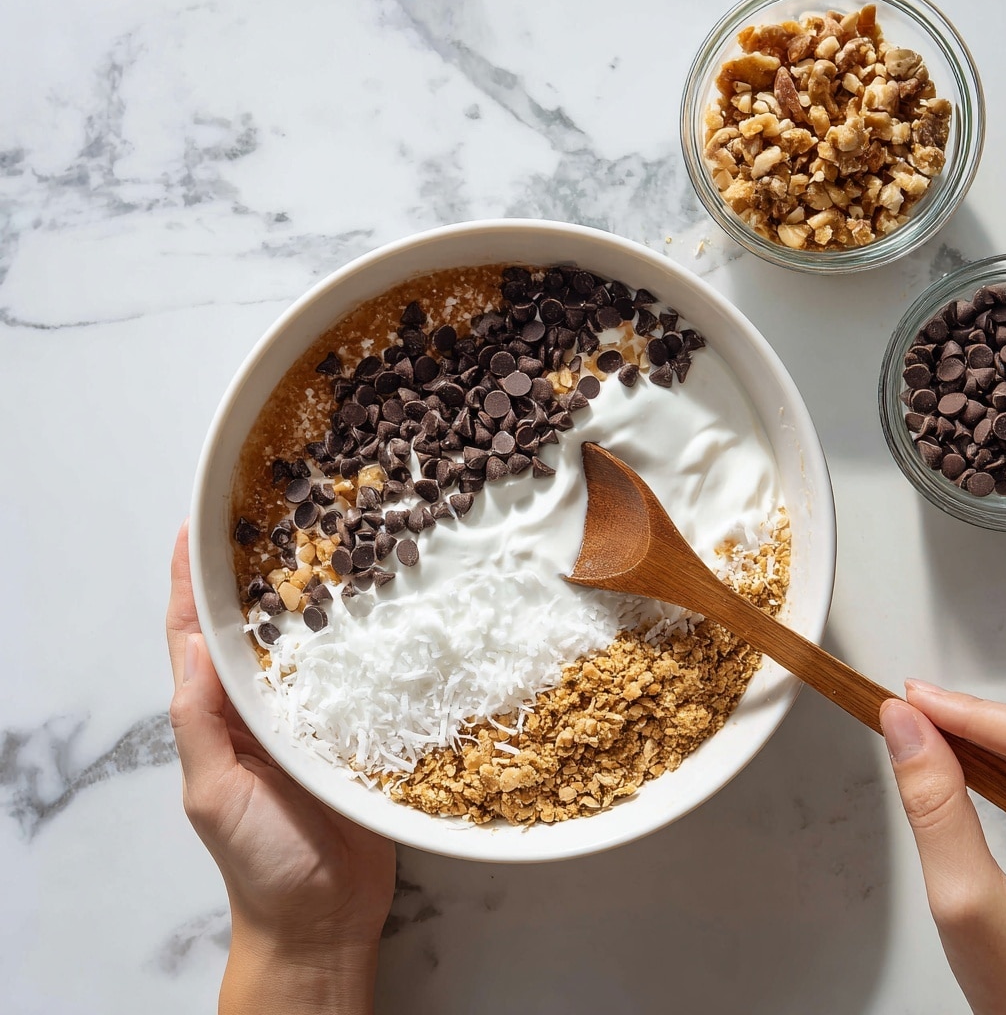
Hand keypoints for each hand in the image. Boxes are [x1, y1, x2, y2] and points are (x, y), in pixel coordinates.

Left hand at [166, 523, 395, 1013]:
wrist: (324, 919)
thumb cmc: (261, 861)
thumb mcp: (214, 791)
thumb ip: (200, 720)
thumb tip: (192, 645)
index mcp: (222, 713)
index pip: (197, 635)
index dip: (192, 581)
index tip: (200, 526)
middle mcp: (266, 704)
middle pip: (258, 625)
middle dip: (261, 571)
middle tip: (284, 512)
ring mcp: (315, 714)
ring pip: (312, 641)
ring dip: (317, 594)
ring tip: (337, 540)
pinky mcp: (361, 728)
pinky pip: (361, 674)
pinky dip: (367, 637)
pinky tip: (388, 604)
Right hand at [880, 682, 1005, 1014]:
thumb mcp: (963, 900)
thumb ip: (934, 808)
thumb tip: (905, 731)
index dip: (972, 712)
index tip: (915, 698)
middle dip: (977, 717)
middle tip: (915, 704)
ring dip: (989, 734)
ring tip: (933, 722)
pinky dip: (1004, 761)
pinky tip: (969, 758)